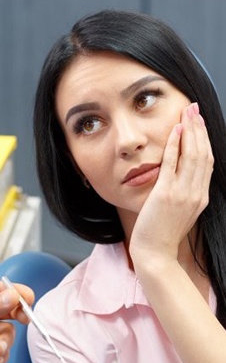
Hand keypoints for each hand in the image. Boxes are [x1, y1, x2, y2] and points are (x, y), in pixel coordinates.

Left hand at [0, 279, 33, 362]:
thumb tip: (12, 295)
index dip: (16, 294)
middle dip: (17, 316)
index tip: (28, 300)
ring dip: (5, 341)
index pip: (1, 290)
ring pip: (6, 332)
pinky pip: (0, 350)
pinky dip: (2, 355)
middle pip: (9, 310)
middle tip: (23, 320)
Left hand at [130, 102, 213, 264]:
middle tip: (194, 109)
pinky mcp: (166, 194)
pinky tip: (175, 131)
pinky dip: (176, 145)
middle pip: (203, 154)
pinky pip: (173, 164)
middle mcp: (196, 193)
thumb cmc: (162, 234)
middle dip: (200, 129)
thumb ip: (184, 194)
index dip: (204, 140)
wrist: (155, 253)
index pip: (207, 162)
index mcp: (200, 197)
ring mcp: (183, 193)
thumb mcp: (179, 212)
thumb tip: (180, 177)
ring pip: (193, 155)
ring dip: (191, 131)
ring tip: (187, 113)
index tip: (199, 123)